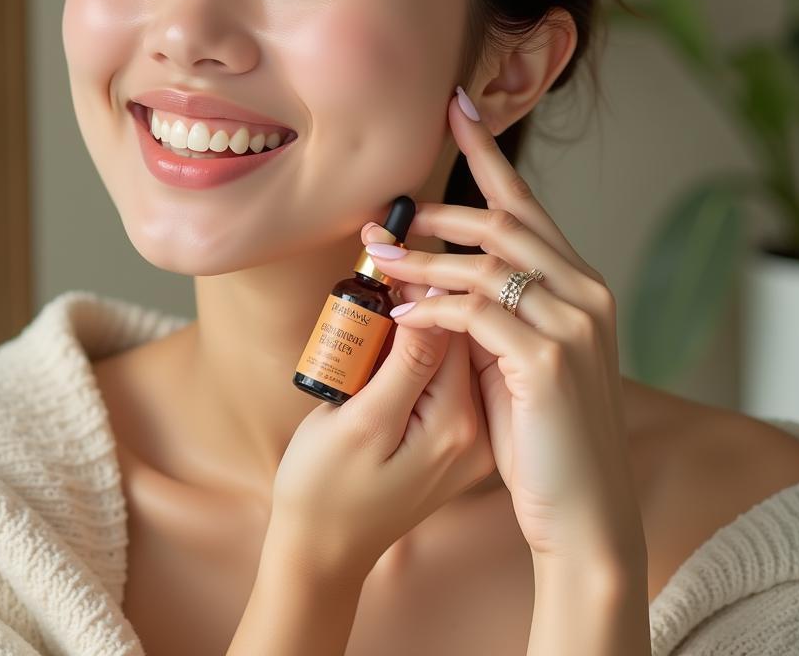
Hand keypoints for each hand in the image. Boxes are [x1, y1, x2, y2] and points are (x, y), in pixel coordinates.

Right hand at [271, 240, 496, 580]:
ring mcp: (467, 436)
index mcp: (458, 424)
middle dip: (422, 293)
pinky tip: (383, 340)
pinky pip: (439, 373)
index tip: (385, 250)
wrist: (322, 549)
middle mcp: (476, 429)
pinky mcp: (450, 435)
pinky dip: (413, 346)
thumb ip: (405, 360)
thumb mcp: (360, 421)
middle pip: (459, 333)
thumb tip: (435, 295)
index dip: (424, 280)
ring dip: (416, 316)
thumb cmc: (325, 489)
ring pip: (449, 349)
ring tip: (376, 300)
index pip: (457, 325)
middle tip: (376, 268)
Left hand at [363, 87, 645, 565]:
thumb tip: (440, 271)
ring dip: (422, 260)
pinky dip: (432, 309)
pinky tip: (398, 317)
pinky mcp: (548, 360)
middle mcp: (584, 291)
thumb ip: (495, 309)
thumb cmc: (541, 432)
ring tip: (375, 262)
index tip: (455, 106)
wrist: (582, 507)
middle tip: (383, 218)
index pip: (525, 203)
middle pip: (501, 221)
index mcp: (577, 283)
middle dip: (436, 212)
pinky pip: (477, 313)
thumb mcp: (518, 357)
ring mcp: (572, 323)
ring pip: (485, 263)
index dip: (488, 151)